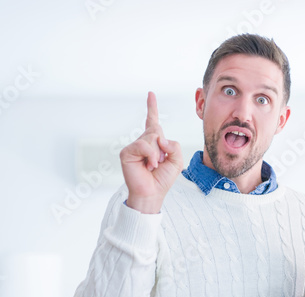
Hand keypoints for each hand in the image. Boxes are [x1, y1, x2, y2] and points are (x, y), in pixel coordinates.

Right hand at [119, 91, 183, 213]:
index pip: (152, 121)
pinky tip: (148, 166)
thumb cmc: (163, 178)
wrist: (152, 193)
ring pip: (152, 138)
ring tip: (153, 166)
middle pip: (157, 130)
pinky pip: (144, 145)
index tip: (150, 94)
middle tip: (159, 163)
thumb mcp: (177, 161)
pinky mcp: (127, 152)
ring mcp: (134, 146)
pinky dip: (151, 156)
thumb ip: (174, 145)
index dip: (152, 107)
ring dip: (158, 154)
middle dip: (163, 147)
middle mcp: (142, 142)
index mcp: (154, 142)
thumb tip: (160, 138)